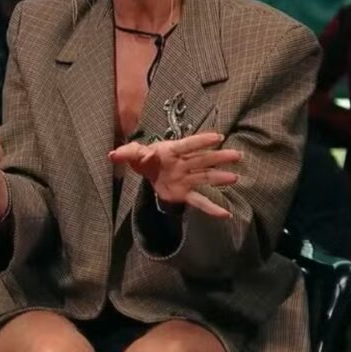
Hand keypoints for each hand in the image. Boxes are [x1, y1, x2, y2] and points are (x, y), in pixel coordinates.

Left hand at [109, 132, 240, 218]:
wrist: (147, 170)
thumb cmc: (144, 158)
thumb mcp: (133, 154)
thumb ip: (126, 153)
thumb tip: (113, 154)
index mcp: (171, 151)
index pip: (187, 145)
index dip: (201, 140)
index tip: (217, 137)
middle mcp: (182, 164)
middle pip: (202, 160)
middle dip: (218, 157)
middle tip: (237, 155)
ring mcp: (185, 178)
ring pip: (205, 177)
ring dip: (219, 178)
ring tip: (235, 178)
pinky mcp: (184, 193)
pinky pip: (199, 201)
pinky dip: (211, 208)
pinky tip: (225, 214)